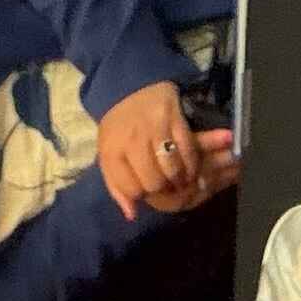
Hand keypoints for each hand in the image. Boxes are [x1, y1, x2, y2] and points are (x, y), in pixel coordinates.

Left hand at [96, 83, 239, 220]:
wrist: (129, 86)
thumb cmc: (118, 127)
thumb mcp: (108, 154)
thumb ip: (117, 186)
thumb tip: (132, 214)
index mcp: (113, 150)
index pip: (132, 188)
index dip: (141, 193)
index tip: (145, 189)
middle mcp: (132, 139)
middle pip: (154, 181)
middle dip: (162, 189)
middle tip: (166, 186)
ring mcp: (155, 127)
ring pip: (173, 169)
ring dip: (179, 179)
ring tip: (179, 180)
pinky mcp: (174, 117)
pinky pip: (188, 150)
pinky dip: (192, 164)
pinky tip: (190, 168)